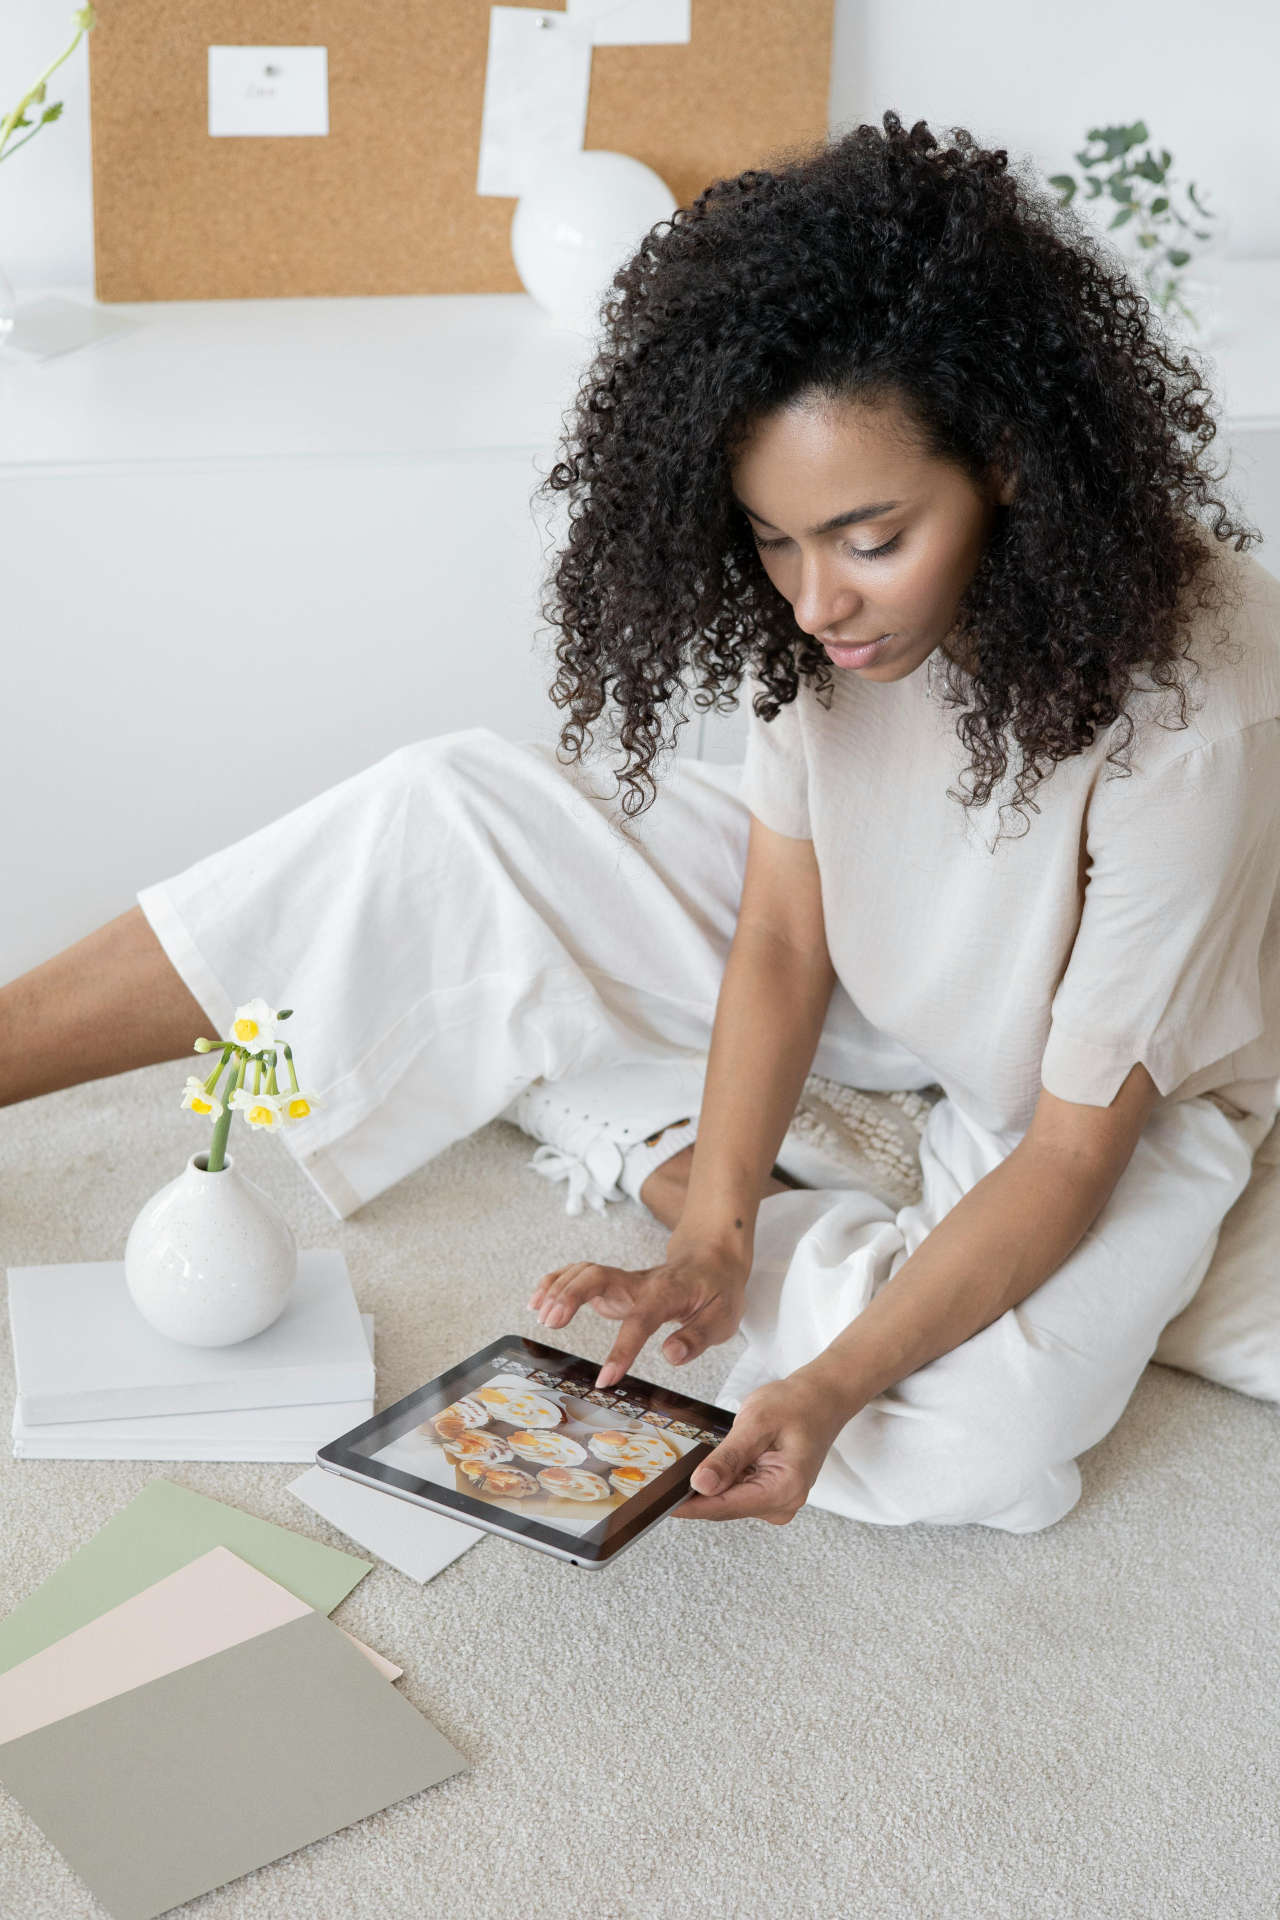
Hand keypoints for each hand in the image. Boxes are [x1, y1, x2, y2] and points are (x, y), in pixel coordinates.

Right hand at [526, 1238, 750, 1388]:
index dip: (623, 1348)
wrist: (712, 1257)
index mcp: (668, 1294)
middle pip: (599, 1277)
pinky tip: (536, 1300)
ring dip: (559, 1288)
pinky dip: (555, 1282)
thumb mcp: (723, 1317)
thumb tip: (671, 1356)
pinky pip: (579, 1275)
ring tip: (539, 1315)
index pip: (642, 1319)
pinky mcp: (613, 1283)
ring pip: (585, 1273)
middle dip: (571, 1295)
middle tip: (550, 1322)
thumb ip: (697, 1337)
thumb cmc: (717, 1290)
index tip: (606, 1379)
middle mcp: (640, 1282)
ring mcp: (624, 1280)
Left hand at [668, 1373, 843, 1525]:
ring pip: (728, 1501)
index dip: (689, 1505)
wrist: (822, 1398)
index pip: (725, 1507)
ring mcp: (778, 1501)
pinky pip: (737, 1493)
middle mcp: (783, 1503)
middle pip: (725, 1507)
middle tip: (660, 1476)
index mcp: (784, 1489)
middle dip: (694, 1493)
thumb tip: (700, 1485)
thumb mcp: (757, 1423)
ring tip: (683, 1465)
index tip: (659, 1503)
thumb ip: (729, 1457)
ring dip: (707, 1485)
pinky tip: (710, 1463)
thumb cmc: (796, 1404)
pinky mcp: (771, 1493)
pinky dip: (722, 1479)